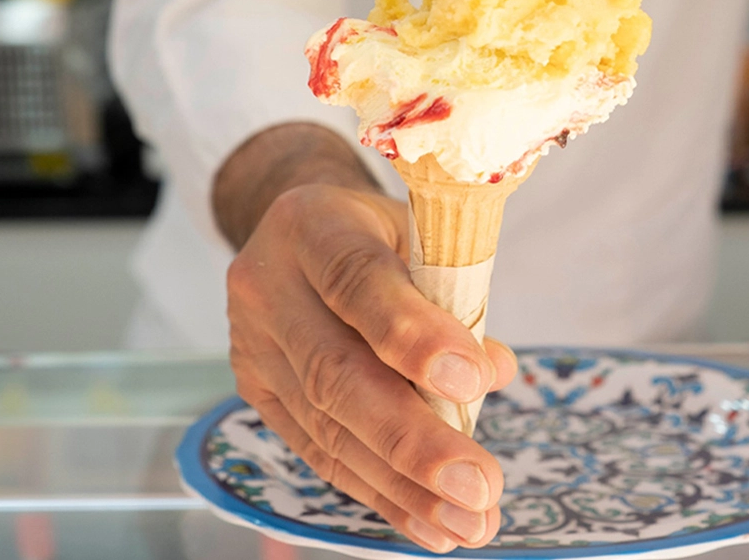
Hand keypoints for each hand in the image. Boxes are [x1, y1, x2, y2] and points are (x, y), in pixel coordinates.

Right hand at [226, 182, 517, 552]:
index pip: (356, 279)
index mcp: (309, 226)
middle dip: (413, 438)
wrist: (298, 232)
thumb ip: (455, 292)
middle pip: (334, 372)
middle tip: (478, 485)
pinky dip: (380, 493)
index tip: (472, 380)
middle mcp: (266, 286)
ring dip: (404, 485)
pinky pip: (318, 452)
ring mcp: (253, 346)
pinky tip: (428, 523)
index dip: (412, 333)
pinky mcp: (258, 394)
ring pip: (327, 426)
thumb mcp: (418, 232)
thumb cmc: (374, 230)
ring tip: (468, 521)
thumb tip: (495, 371)